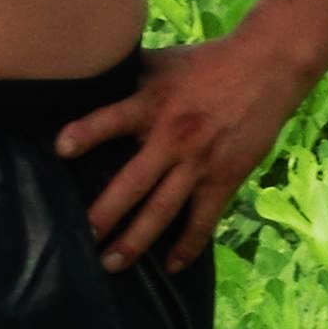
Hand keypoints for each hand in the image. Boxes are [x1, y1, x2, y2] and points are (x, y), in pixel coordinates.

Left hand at [57, 32, 313, 271]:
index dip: (87, 133)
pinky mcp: (224, 179)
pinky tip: (170, 267)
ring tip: (111, 263)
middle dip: (105, 214)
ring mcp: (199, 163)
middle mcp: (172, 138)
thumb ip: (128, 74)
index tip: (61, 149)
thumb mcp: (163, 61)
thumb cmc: (207, 64)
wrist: (266, 69)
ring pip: (163, 210)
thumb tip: (87, 76)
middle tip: (81, 239)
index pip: (113, 119)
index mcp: (152, 104)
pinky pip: (203, 219)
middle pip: (133, 182)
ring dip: (135, 240)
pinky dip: (187, 246)